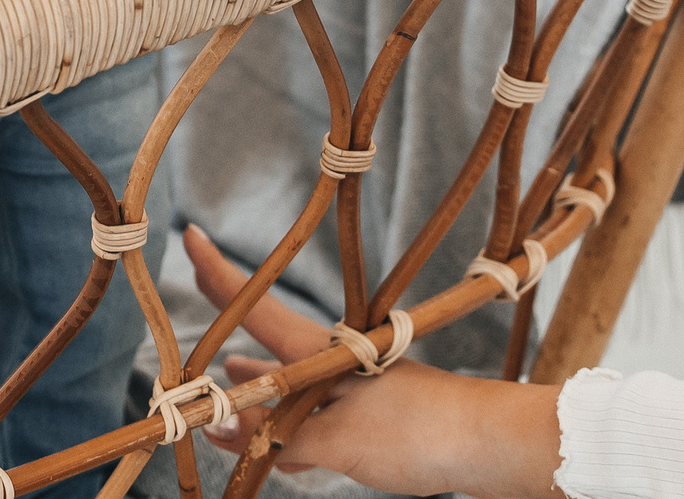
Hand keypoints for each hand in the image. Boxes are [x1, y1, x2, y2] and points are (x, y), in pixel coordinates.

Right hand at [182, 224, 562, 498]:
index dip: (220, 277)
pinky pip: (318, 418)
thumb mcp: (337, 440)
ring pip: (294, 386)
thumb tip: (217, 423)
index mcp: (322, 353)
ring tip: (227, 386)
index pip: (257, 310)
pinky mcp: (376, 418)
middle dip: (231, 342)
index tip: (191, 235)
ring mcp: (357, 389)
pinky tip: (280, 448)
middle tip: (196, 337)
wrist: (491, 445)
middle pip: (269, 348)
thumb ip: (276, 435)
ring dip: (261, 390)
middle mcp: (335, 362)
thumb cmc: (418, 433)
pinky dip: (292, 429)